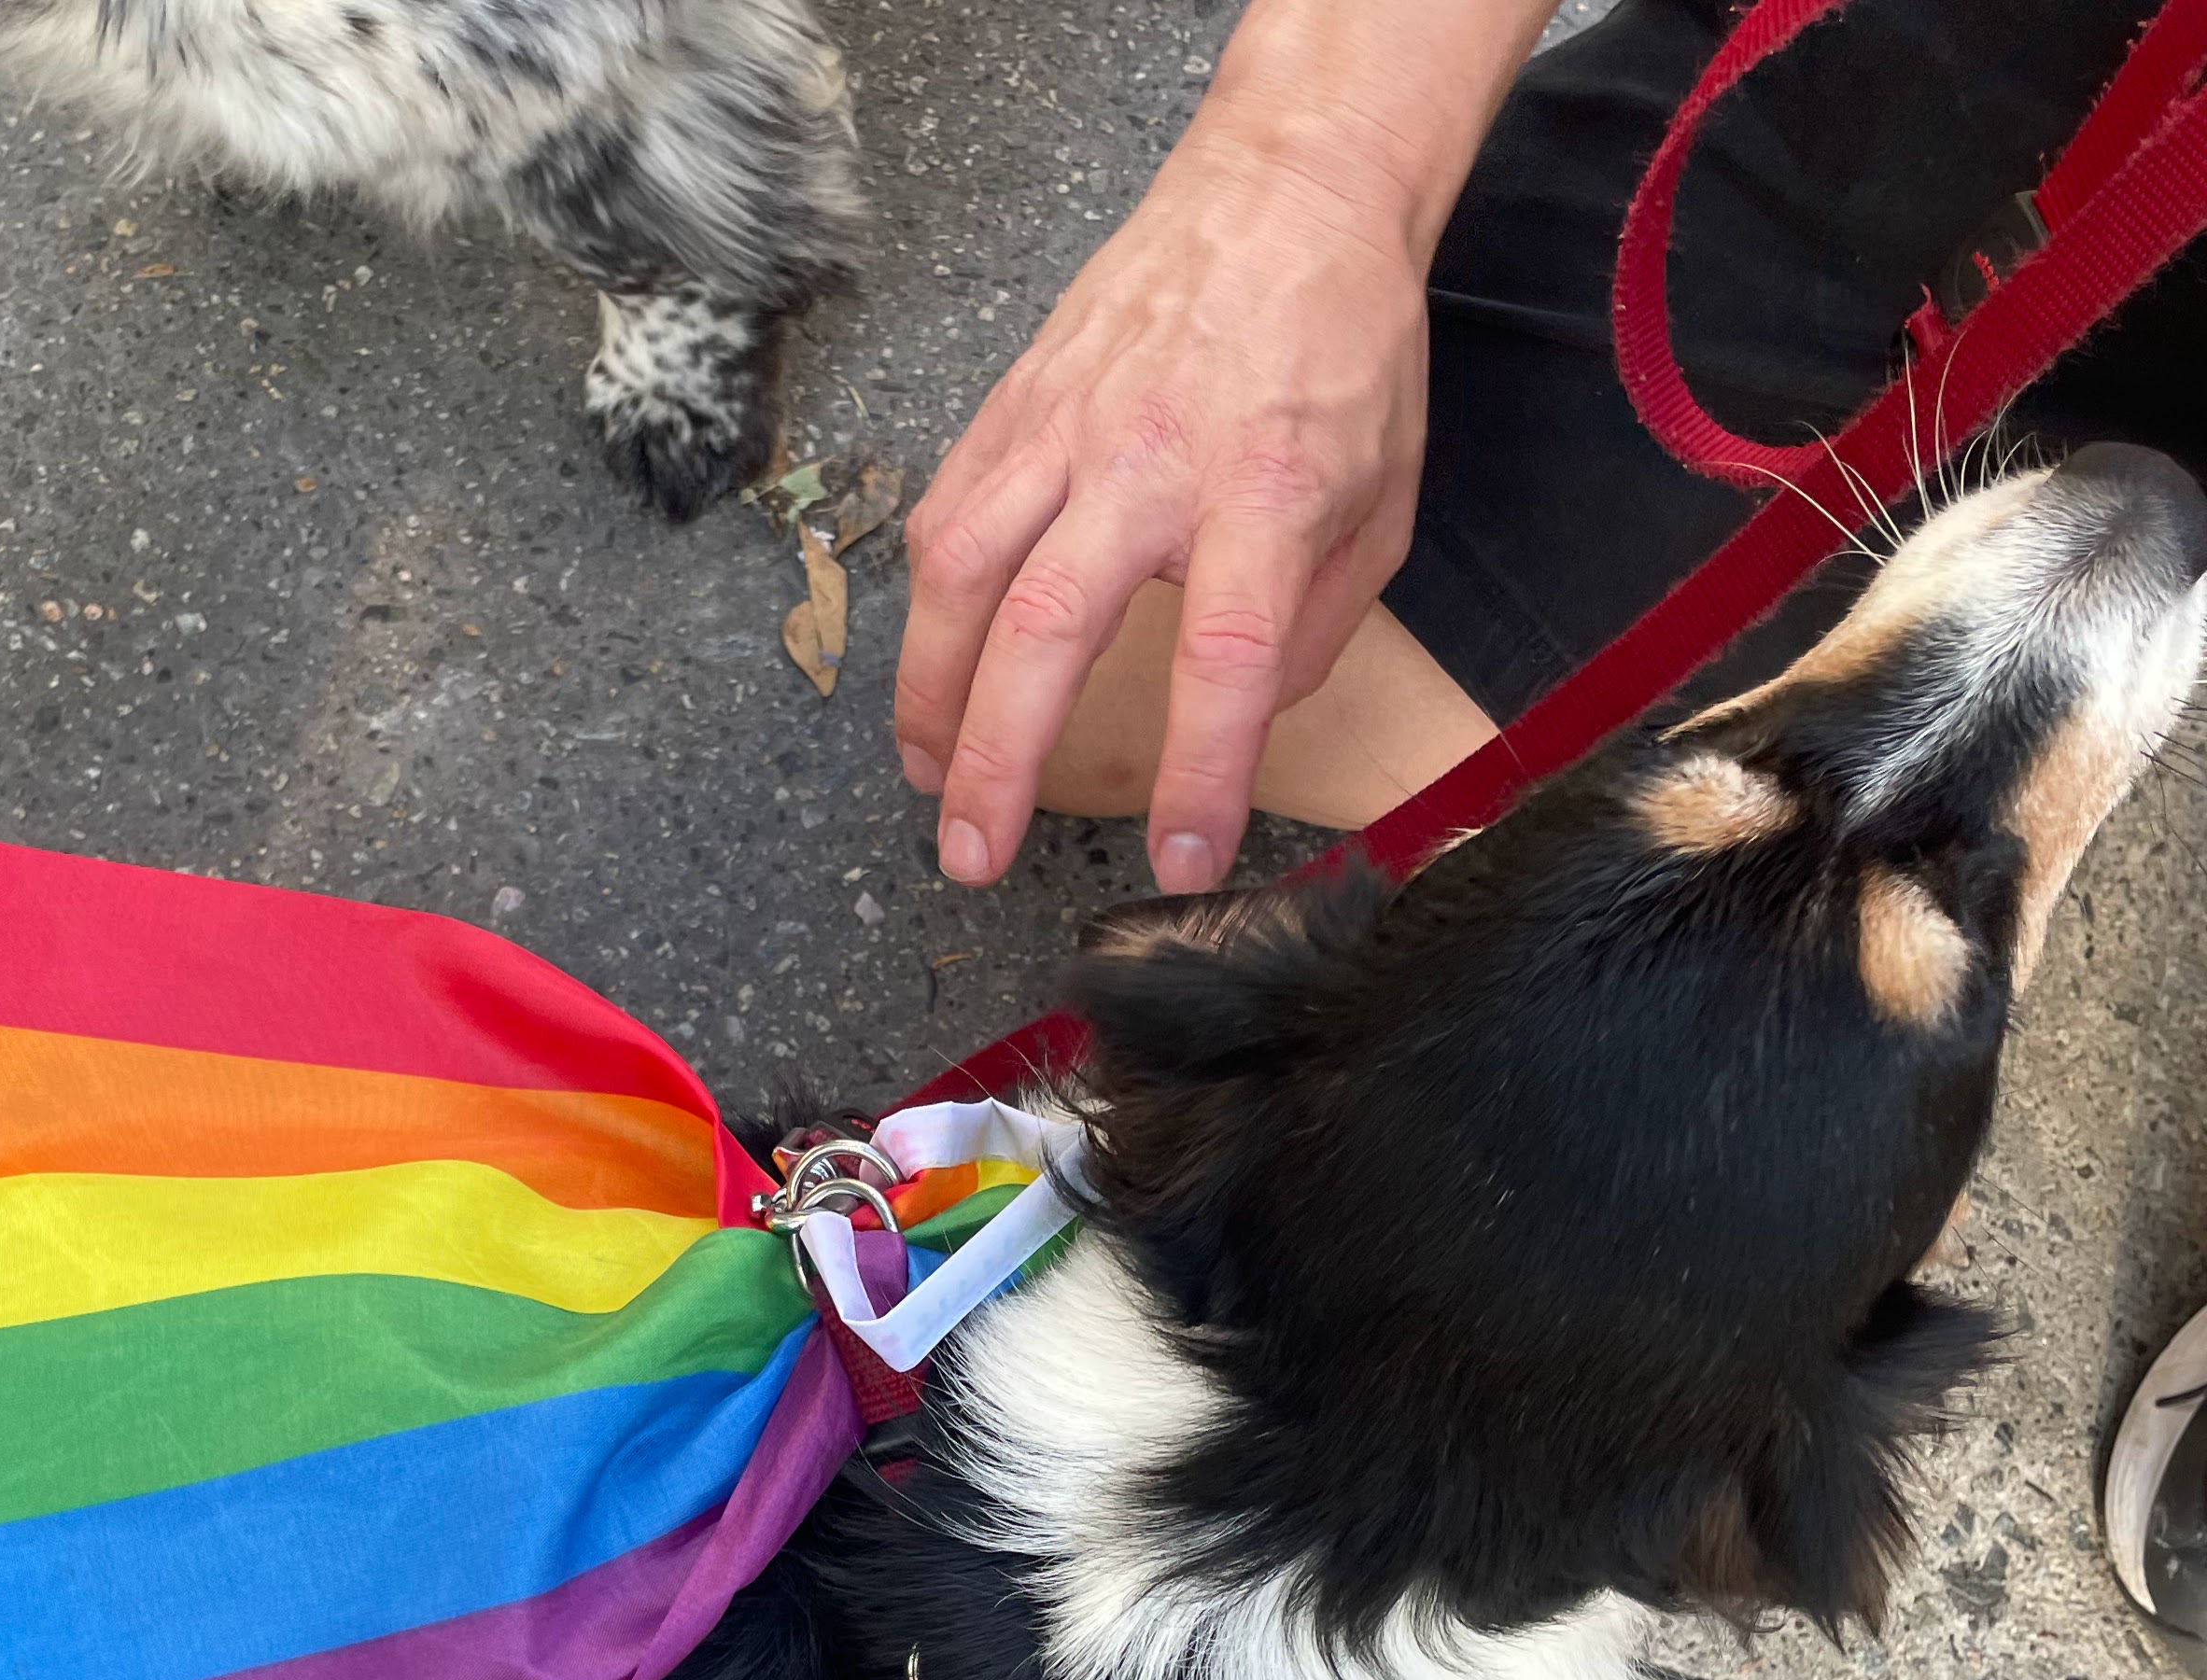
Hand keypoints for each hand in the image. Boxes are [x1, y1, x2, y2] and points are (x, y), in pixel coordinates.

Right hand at [894, 0, 1556, 890]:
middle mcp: (1152, 460)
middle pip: (1050, 626)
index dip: (1199, 771)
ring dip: (928, 693)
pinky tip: (930, 674)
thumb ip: (1318, 626)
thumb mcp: (1385, 501)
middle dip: (999, 758)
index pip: (1226, 658)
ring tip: (926, 780)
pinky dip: (926, 610)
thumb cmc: (1343, 350)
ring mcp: (1067, 426)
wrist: (1286, 189)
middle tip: (974, 854)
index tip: (1181, 860)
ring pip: (961, 572)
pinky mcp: (1014, 405)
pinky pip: (947, 517)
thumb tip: (1242, 718)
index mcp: (1267, 491)